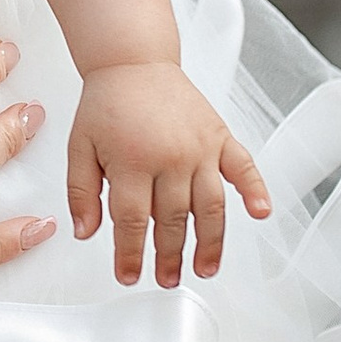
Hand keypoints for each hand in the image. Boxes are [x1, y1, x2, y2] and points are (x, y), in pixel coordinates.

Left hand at [67, 59, 272, 286]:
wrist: (133, 61)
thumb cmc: (106, 104)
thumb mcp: (79, 147)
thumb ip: (80, 192)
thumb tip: (87, 234)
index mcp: (131, 161)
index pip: (131, 221)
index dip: (130, 254)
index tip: (128, 275)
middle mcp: (170, 157)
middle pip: (173, 220)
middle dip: (168, 257)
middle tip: (166, 280)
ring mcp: (200, 148)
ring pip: (211, 205)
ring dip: (211, 242)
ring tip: (205, 269)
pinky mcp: (220, 136)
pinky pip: (243, 166)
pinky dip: (256, 190)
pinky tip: (261, 213)